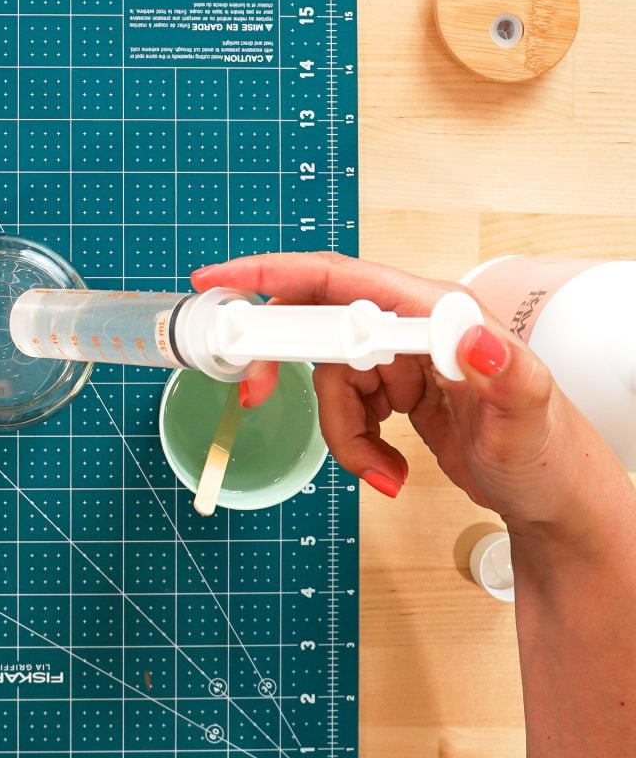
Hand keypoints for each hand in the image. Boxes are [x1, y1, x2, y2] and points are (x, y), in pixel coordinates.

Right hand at [193, 252, 626, 535]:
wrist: (547, 499)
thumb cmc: (547, 455)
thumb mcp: (529, 417)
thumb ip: (505, 373)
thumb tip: (471, 336)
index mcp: (436, 312)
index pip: (342, 279)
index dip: (276, 274)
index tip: (225, 282)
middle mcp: (412, 326)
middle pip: (320, 327)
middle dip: (284, 363)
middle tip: (255, 392)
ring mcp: (400, 360)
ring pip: (328, 382)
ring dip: (341, 432)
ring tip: (380, 468)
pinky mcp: (393, 392)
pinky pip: (344, 411)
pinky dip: (353, 445)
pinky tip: (389, 467)